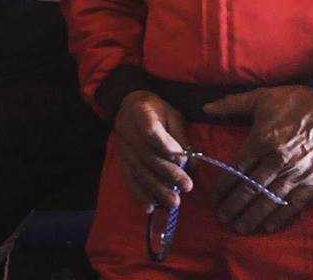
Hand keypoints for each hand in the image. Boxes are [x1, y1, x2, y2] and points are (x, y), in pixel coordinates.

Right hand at [113, 90, 192, 212]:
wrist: (130, 105)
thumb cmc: (157, 110)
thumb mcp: (172, 114)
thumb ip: (181, 136)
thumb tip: (192, 163)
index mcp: (140, 111)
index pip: (150, 128)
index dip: (163, 144)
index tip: (179, 157)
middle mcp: (126, 129)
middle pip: (146, 154)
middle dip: (168, 173)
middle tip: (187, 187)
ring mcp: (121, 145)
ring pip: (138, 169)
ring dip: (156, 188)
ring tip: (173, 202)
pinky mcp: (120, 159)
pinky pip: (128, 177)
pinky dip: (138, 193)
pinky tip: (150, 206)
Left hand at [204, 85, 312, 233]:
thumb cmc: (296, 101)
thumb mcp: (260, 97)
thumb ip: (231, 104)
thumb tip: (206, 108)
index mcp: (261, 140)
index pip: (236, 169)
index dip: (223, 186)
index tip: (213, 198)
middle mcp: (277, 160)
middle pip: (250, 188)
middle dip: (234, 205)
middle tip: (221, 217)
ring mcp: (297, 173)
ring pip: (269, 199)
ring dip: (253, 215)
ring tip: (239, 227)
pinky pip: (295, 203)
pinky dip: (281, 216)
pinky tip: (269, 226)